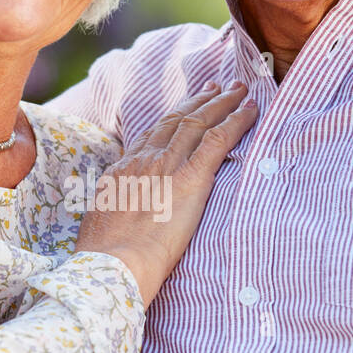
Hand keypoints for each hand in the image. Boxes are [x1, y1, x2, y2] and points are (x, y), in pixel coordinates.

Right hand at [74, 82, 257, 306]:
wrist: (112, 264)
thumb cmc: (104, 258)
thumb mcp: (101, 224)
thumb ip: (115, 209)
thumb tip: (120, 214)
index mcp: (122, 171)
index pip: (151, 137)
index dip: (171, 119)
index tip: (184, 108)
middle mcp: (144, 161)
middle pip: (176, 121)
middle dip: (199, 101)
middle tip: (216, 87)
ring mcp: (167, 166)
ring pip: (198, 122)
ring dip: (222, 104)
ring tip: (239, 91)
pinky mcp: (191, 179)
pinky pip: (218, 140)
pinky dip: (237, 121)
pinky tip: (251, 110)